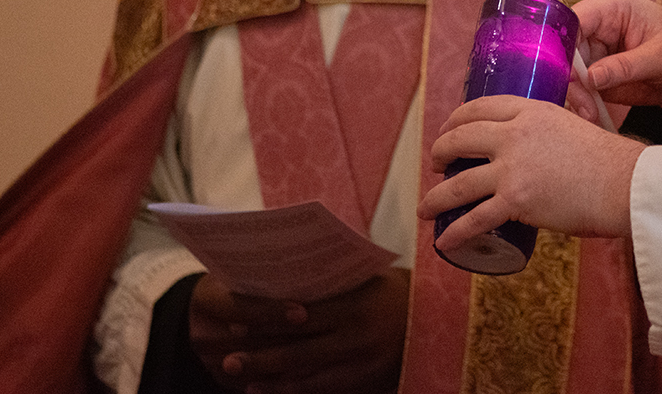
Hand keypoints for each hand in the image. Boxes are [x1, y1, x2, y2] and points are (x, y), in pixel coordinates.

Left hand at [189, 269, 409, 393]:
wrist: (433, 321)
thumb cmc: (391, 292)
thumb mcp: (364, 279)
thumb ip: (328, 285)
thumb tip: (278, 285)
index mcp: (354, 307)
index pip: (302, 317)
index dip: (268, 322)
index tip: (237, 322)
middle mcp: (357, 339)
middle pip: (299, 351)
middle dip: (261, 358)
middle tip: (228, 360)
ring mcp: (362, 365)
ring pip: (308, 377)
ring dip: (272, 380)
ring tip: (243, 380)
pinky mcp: (366, 382)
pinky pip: (323, 390)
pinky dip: (293, 391)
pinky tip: (270, 390)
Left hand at [419, 95, 645, 249]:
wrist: (624, 183)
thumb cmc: (608, 162)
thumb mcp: (574, 126)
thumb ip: (550, 134)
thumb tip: (539, 154)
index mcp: (531, 110)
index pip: (480, 107)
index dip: (456, 119)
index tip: (449, 129)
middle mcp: (514, 134)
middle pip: (460, 138)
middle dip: (440, 152)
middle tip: (437, 164)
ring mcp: (512, 167)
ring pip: (458, 182)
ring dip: (435, 197)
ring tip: (426, 208)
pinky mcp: (515, 200)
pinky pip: (475, 218)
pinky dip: (455, 231)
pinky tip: (443, 241)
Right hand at [568, 0, 661, 122]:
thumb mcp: (660, 56)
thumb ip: (624, 66)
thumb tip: (590, 78)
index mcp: (610, 8)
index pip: (574, 20)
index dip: (562, 44)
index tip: (567, 74)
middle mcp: (595, 27)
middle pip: (565, 50)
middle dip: (570, 79)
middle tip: (584, 106)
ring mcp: (593, 50)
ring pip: (568, 72)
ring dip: (575, 95)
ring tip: (590, 115)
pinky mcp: (595, 73)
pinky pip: (578, 87)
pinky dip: (581, 102)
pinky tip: (590, 116)